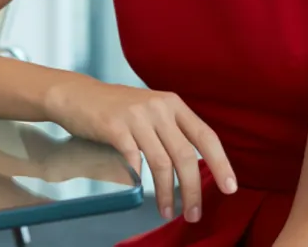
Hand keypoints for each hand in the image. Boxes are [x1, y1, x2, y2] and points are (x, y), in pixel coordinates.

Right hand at [44, 76, 236, 222]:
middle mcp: (159, 107)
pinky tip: (140, 191)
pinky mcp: (115, 126)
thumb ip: (172, 130)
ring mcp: (136, 115)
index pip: (206, 135)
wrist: (77, 95)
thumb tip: (195, 166)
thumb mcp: (151, 110)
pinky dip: (139, 179)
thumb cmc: (116, 109)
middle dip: (192, 190)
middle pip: (186, 155)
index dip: (221, 163)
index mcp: (173, 104)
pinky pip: (134, 159)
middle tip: (194, 213)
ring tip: (168, 211)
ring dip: (167, 193)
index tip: (230, 187)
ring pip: (162, 162)